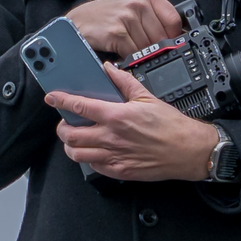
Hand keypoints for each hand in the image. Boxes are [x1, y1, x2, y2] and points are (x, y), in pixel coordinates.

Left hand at [47, 63, 219, 181]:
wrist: (187, 150)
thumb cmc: (171, 126)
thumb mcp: (147, 97)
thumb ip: (124, 82)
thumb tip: (109, 69)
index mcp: (117, 116)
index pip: (79, 107)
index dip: (61, 101)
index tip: (52, 98)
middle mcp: (112, 138)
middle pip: (71, 135)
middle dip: (62, 128)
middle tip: (65, 122)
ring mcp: (114, 157)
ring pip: (77, 154)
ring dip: (71, 146)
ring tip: (75, 139)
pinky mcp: (119, 171)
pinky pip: (93, 166)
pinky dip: (87, 158)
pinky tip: (93, 151)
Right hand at [67, 0, 182, 57]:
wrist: (76, 22)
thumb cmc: (104, 17)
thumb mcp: (131, 8)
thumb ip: (152, 18)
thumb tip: (174, 37)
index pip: (174, 20)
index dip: (173, 36)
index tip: (169, 44)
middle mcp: (138, 4)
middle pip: (162, 37)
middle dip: (154, 48)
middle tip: (143, 49)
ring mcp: (128, 18)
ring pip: (148, 47)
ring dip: (139, 54)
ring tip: (128, 48)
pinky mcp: (117, 32)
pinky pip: (133, 53)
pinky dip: (128, 58)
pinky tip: (120, 52)